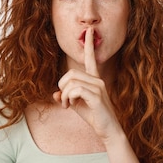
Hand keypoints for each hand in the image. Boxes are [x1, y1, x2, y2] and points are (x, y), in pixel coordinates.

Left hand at [53, 27, 121, 141]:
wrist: (108, 131)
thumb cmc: (94, 117)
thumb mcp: (76, 105)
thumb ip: (66, 97)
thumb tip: (54, 94)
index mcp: (94, 80)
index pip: (90, 59)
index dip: (89, 45)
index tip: (89, 31)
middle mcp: (98, 80)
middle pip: (71, 73)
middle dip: (62, 87)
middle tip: (64, 100)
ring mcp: (98, 88)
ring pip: (71, 82)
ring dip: (65, 95)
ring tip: (68, 105)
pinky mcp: (96, 97)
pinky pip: (75, 90)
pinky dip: (68, 98)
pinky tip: (71, 106)